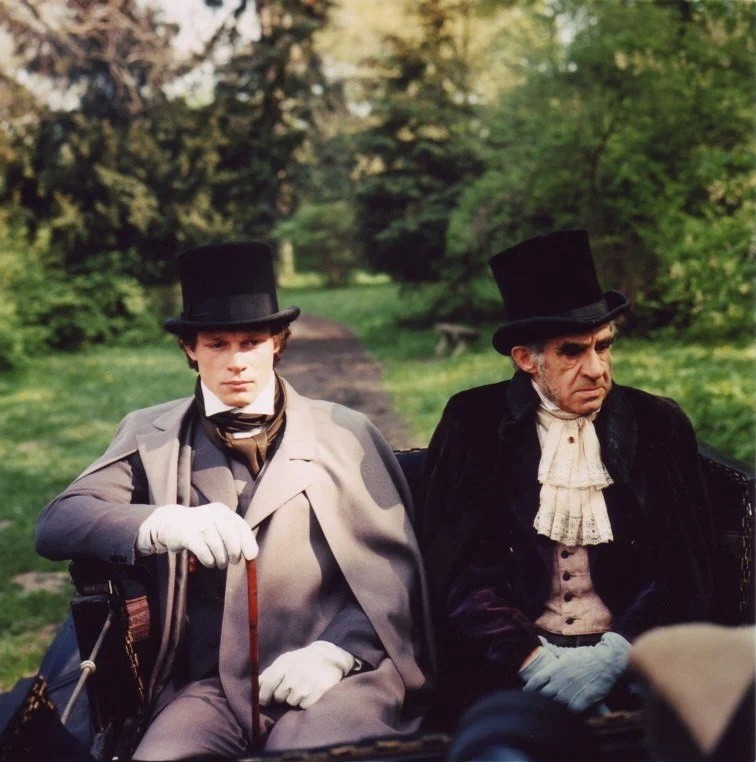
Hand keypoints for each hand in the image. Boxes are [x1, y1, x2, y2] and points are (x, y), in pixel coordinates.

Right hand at [136, 503, 257, 568]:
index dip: (248, 542)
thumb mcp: (217, 526)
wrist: (170, 522)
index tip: (252, 556)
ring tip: (220, 563)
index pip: (240, 526)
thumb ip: (233, 536)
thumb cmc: (199, 528)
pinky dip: (209, 561)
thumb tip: (251, 555)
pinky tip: (209, 562)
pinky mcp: (188, 535)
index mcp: (222, 511)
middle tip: (233, 561)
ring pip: (218, 547)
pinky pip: (204, 552)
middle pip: (231, 536)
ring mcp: (199, 523)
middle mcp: (212, 514)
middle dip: (235, 552)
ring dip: (221, 560)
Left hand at [259, 641, 354, 708]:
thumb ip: (269, 673)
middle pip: (279, 696)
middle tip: (289, 689)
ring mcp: (309, 681)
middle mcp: (297, 671)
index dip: (263, 696)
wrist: (329, 656)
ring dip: (294, 699)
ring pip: (291, 702)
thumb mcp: (285, 661)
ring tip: (301, 688)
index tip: (265, 701)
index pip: (268, 684)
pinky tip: (310, 692)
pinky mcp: (320, 690)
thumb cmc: (301, 661)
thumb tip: (255, 687)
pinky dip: (305, 702)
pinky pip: (304, 705)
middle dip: (281, 695)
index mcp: (286, 662)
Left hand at [521, 633, 630, 712]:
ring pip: (557, 703)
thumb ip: (552, 649)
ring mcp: (572, 690)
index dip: (529, 688)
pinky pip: (572, 710)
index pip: (536, 680)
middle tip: (542, 698)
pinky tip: (570, 706)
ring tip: (556, 704)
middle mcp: (562, 680)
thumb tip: (539, 639)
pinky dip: (570, 710)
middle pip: (544, 694)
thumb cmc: (587, 656)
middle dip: (542, 697)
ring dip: (556, 704)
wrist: (608, 662)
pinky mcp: (584, 699)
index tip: (526, 692)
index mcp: (556, 667)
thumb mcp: (567, 652)